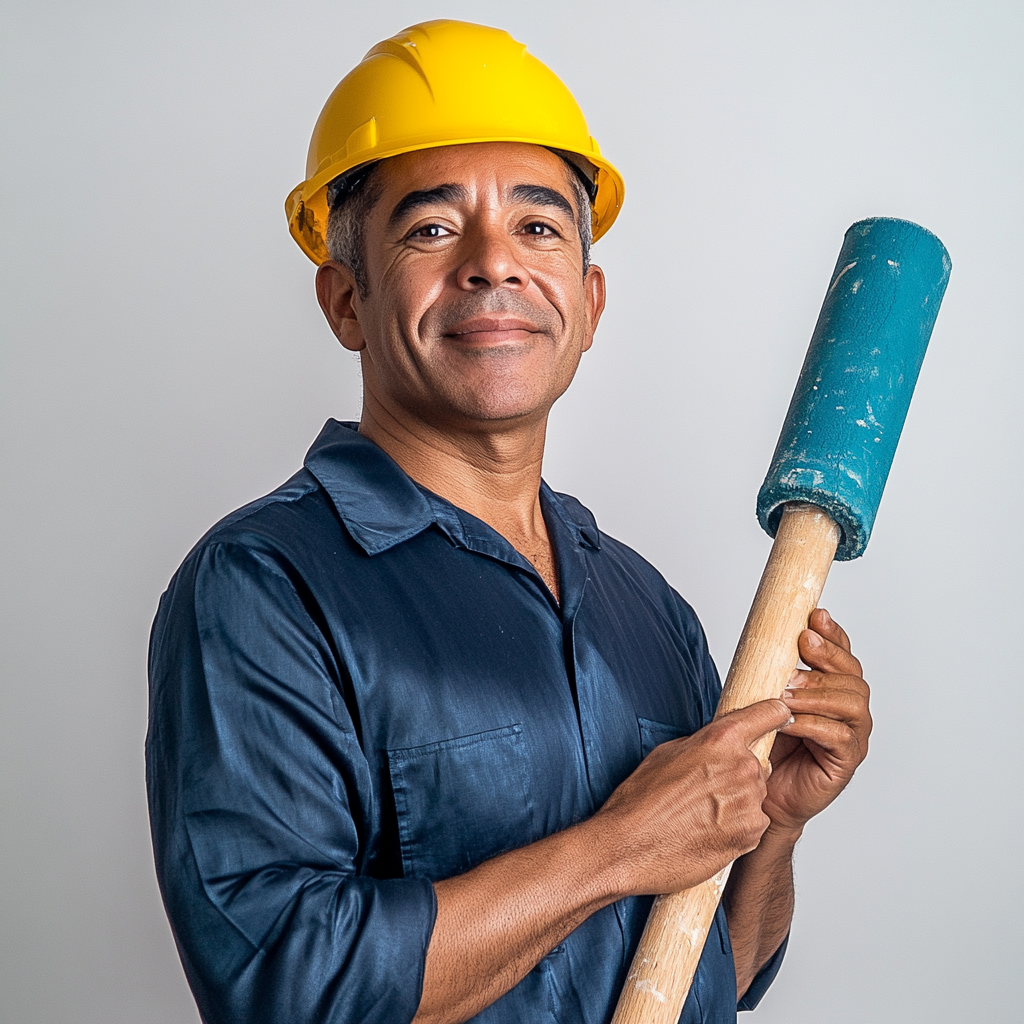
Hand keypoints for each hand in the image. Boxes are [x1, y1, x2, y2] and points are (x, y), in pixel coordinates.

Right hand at [591, 699, 791, 896]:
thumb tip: (717, 744)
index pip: (770, 713)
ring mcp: (750, 802)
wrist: (629, 846)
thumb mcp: (667, 752)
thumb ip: (703, 743)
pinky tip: (707, 830)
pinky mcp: (752, 833)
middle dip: (739, 770)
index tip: (779, 716)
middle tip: (708, 787)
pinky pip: (753, 822)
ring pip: (755, 794)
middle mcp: (742, 767)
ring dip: (737, 800)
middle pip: (758, 761)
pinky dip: (737, 826)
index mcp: (721, 739)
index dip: (775, 714)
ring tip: (701, 813)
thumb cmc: (641, 800)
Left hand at [764, 608, 871, 836]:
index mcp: (832, 689)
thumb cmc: (764, 743)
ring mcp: (851, 736)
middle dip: (825, 658)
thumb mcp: (764, 697)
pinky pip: (839, 736)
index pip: (842, 655)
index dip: (833, 635)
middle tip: (800, 648)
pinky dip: (813, 725)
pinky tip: (790, 721)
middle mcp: (849, 710)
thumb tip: (761, 634)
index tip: (814, 616)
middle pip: (851, 675)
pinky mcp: (845, 761)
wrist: (761, 791)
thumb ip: (770, 670)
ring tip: (786, 692)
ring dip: (817, 692)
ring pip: (849, 703)